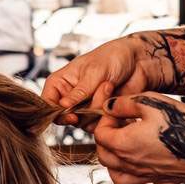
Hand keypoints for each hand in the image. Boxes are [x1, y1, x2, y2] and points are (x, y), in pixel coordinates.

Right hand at [41, 35, 162, 126]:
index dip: (55, 113)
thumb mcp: (93, 72)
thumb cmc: (112, 58)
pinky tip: (113, 96)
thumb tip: (62, 107)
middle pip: (64, 117)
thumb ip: (78, 92)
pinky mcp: (97, 115)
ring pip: (82, 122)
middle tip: (95, 94)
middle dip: (82, 109)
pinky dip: (106, 114)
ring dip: (97, 108)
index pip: (47, 104)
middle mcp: (68, 97)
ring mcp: (82, 107)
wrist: (138, 62)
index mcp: (59, 83)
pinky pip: (96, 125)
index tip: (72, 116)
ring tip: (108, 86)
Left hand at [93, 94, 184, 183]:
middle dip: (107, 140)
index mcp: (124, 144)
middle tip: (121, 126)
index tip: (118, 111)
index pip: (99, 134)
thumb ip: (125, 104)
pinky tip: (142, 180)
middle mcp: (130, 165)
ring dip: (115, 167)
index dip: (105, 120)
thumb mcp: (152, 102)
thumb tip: (108, 106)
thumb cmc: (182, 124)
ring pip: (118, 179)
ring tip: (126, 152)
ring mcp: (147, 177)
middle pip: (104, 157)